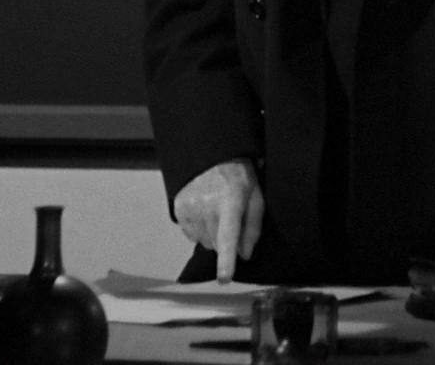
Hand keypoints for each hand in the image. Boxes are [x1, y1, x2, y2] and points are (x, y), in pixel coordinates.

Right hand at [173, 157, 264, 282]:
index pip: (228, 236)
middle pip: (216, 244)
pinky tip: (204, 213)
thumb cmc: (238, 178)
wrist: (213, 156)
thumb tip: (244, 255)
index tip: (224, 278)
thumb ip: (252, 228)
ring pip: (203, 241)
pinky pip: (190, 234)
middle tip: (229, 219)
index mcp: (230, 202)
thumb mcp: (255, 198)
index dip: (226, 260)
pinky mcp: (179, 209)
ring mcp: (190, 207)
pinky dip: (198, 230)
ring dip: (211, 235)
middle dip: (224, 240)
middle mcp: (207, 205)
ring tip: (216, 213)